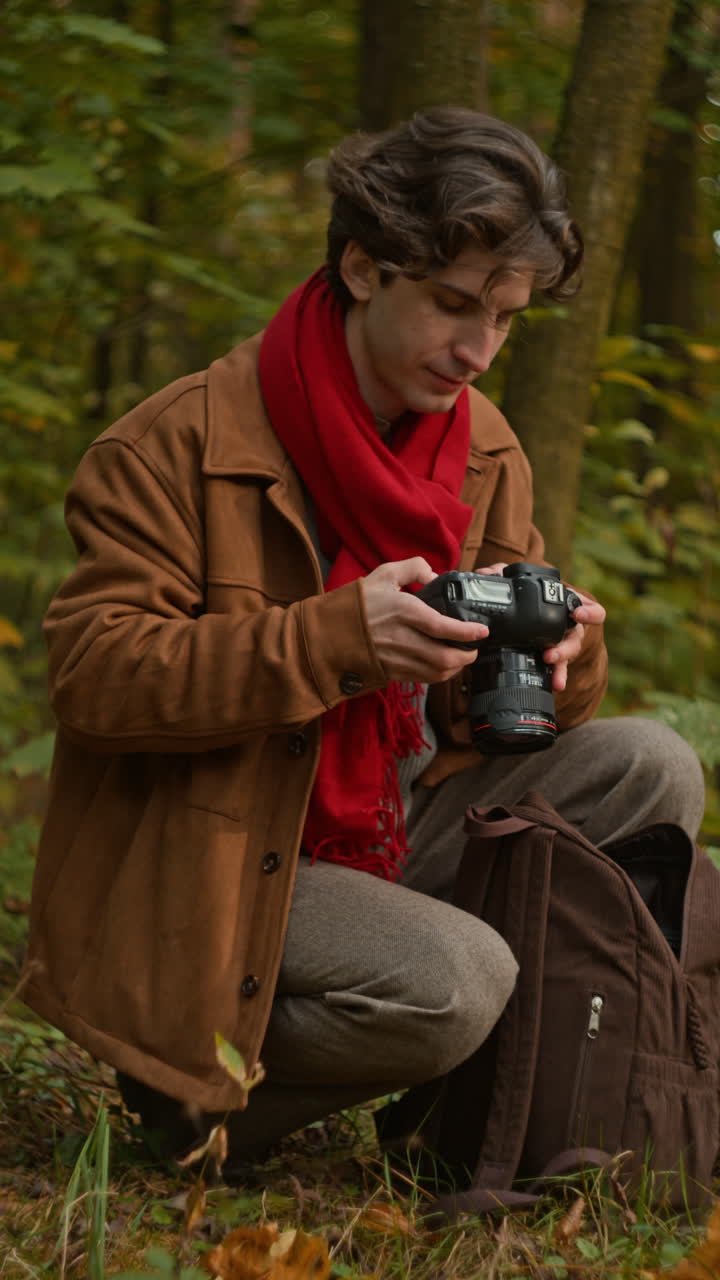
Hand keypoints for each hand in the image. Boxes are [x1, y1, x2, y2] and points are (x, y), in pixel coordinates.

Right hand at [361, 557, 488, 683]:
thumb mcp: (383, 575)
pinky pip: (424, 679)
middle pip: (444, 657)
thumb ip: (413, 568)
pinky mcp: (392, 672)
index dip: (467, 632)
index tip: (482, 631)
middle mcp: (402, 638)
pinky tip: (443, 665)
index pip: (443, 627)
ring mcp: (397, 658)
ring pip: (436, 673)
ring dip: (455, 668)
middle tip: (474, 647)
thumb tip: (433, 574)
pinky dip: (439, 675)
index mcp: (403, 612)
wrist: (327, 634)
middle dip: (467, 656)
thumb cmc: (356, 604)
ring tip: (462, 656)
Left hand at [478, 563, 605, 693]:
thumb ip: (500, 573)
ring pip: (567, 656)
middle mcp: (568, 627)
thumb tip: (485, 573)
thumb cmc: (524, 595)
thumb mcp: (514, 581)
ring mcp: (561, 644)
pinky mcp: (551, 657)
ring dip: (560, 665)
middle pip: (577, 639)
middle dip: (566, 648)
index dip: (589, 611)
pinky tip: (555, 686)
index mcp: (567, 607)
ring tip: (553, 675)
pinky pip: (556, 669)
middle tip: (550, 654)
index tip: (577, 613)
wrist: (517, 615)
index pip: (592, 610)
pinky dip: (556, 677)